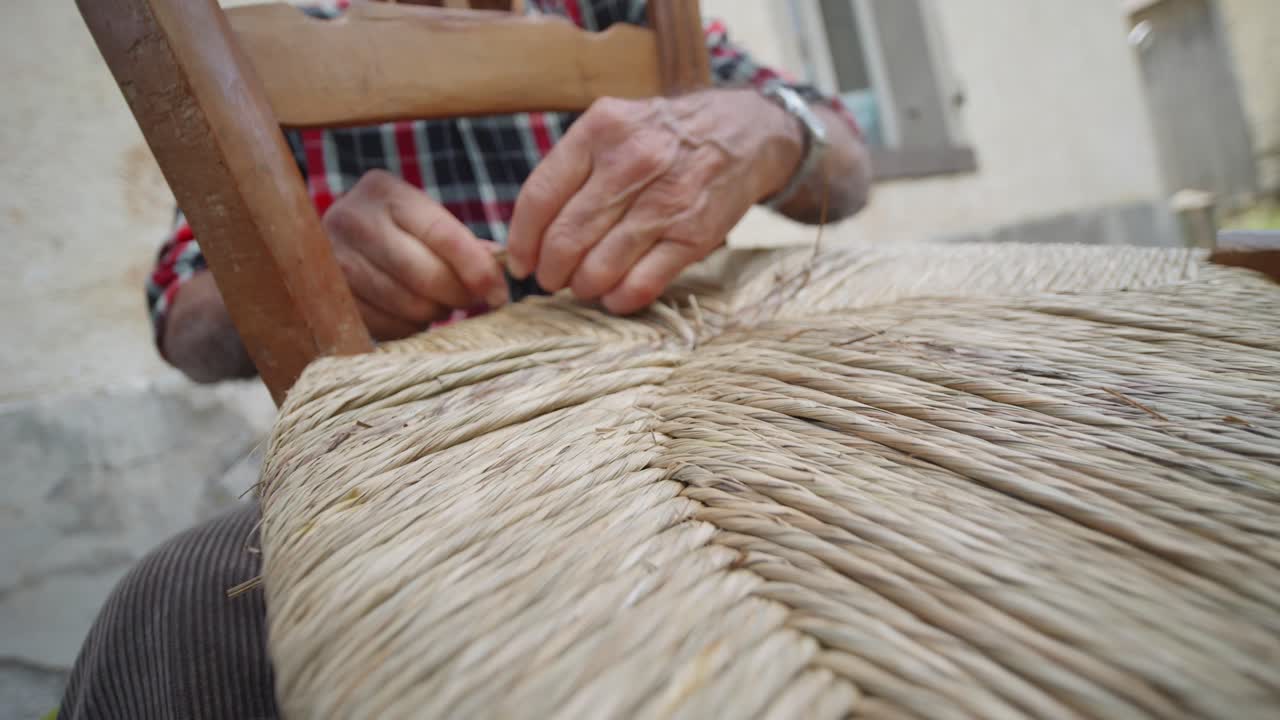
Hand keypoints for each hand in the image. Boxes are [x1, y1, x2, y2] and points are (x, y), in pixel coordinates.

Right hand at [323, 170, 507, 340]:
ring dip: (436, 313)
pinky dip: (410, 327)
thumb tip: (500, 270)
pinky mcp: (332, 299)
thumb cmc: (394, 228)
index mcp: (384, 193)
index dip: (477, 269)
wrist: (334, 240)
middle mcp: (352, 221)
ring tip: (439, 303)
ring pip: (410, 305)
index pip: (443, 234)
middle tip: (471, 299)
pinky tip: (411, 313)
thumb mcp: (423, 218)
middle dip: (460, 295)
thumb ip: (463, 241)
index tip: (499, 293)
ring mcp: (336, 262)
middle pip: (427, 276)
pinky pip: (389, 326)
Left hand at [506, 90, 804, 314]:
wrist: (743, 133)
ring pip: (599, 267)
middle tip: (552, 280)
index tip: (521, 262)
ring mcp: (666, 201)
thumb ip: (572, 168)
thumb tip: (530, 233)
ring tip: (583, 286)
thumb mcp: (614, 126)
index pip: (540, 197)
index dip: (522, 240)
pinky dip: (619, 299)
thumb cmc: (663, 137)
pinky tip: (614, 296)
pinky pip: (640, 284)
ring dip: (582, 288)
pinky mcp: (693, 234)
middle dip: (550, 271)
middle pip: (566, 238)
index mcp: (600, 130)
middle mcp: (632, 162)